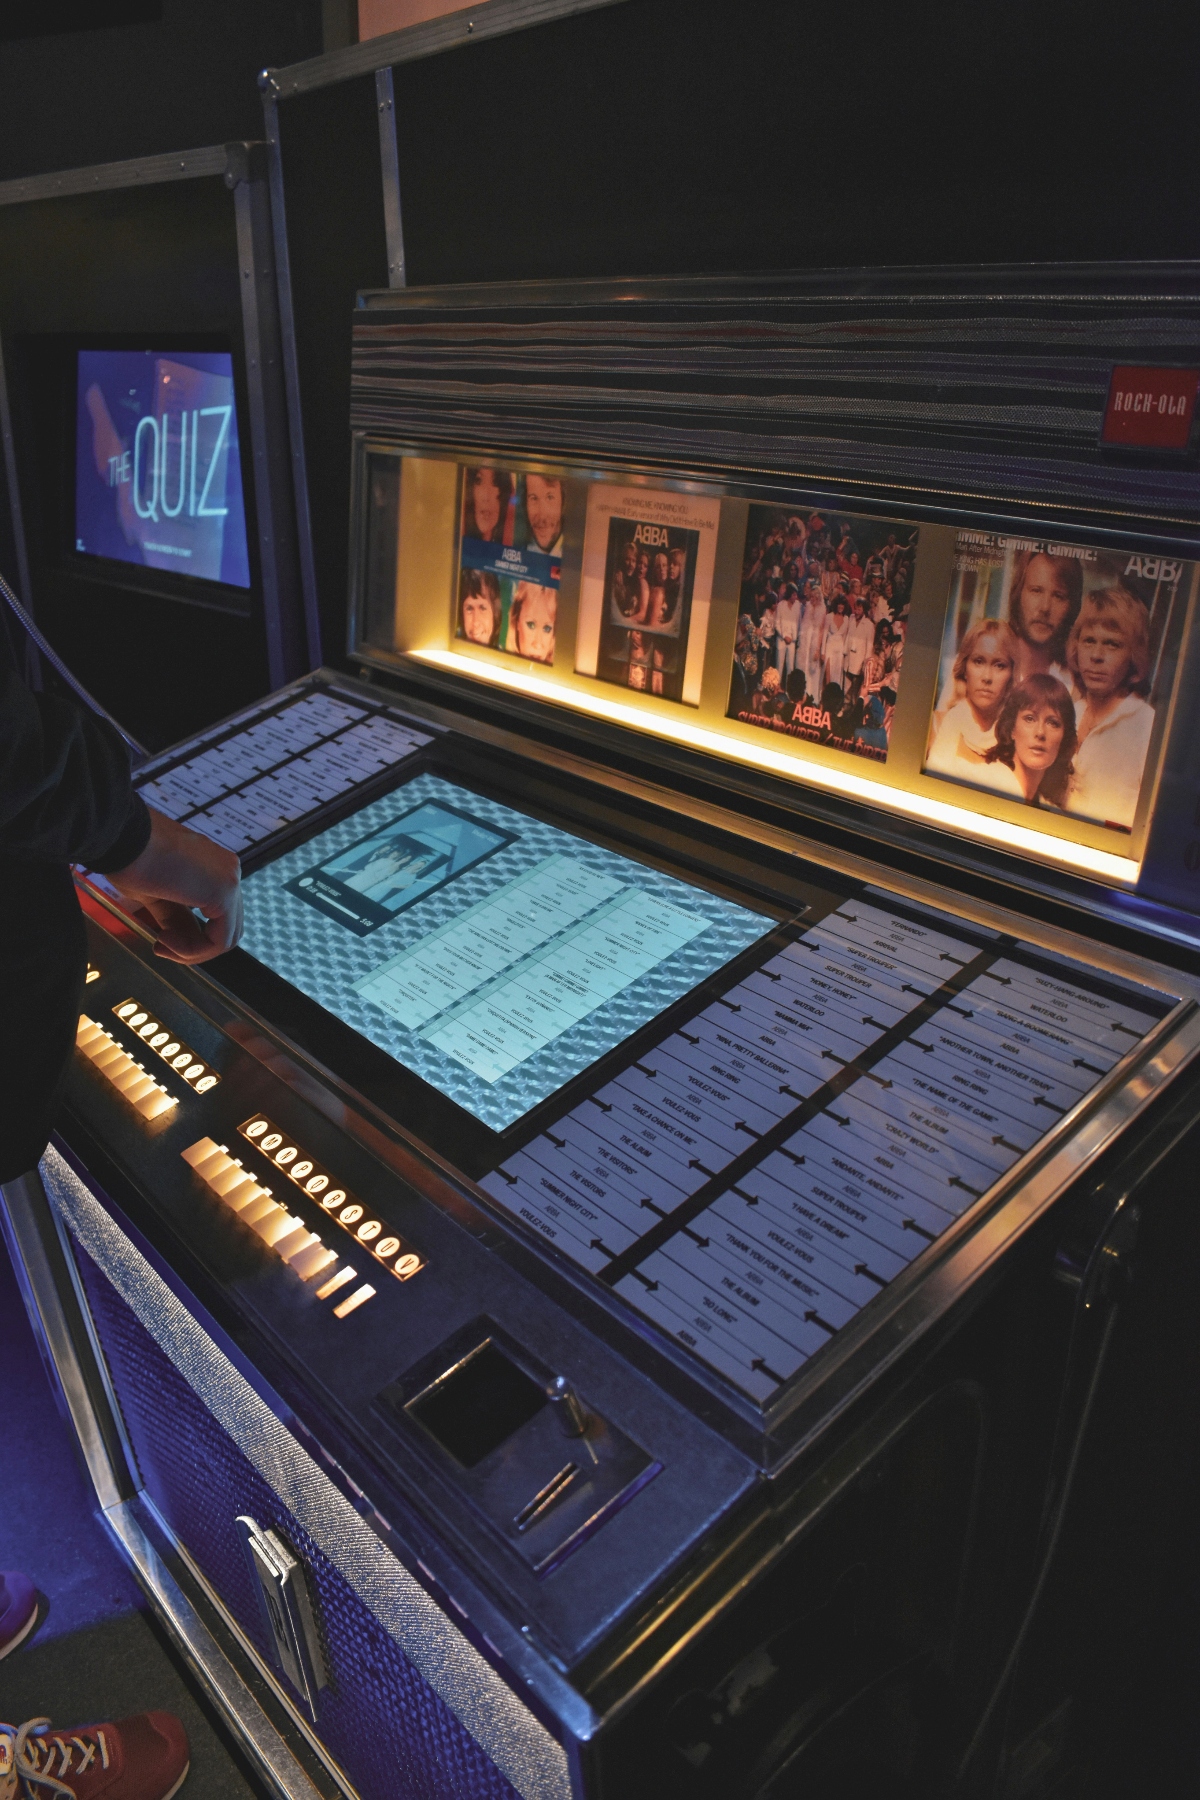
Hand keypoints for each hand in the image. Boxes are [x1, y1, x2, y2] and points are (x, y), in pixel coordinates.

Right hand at [106, 807, 242, 962]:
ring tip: (161, 943)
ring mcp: (230, 880)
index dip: (189, 938)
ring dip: (191, 951)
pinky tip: (164, 940)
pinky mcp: (224, 891)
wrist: (121, 834)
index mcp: (215, 867)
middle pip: (226, 928)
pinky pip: (219, 940)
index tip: (159, 940)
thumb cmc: (129, 857)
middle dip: (193, 947)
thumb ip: (175, 916)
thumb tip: (179, 939)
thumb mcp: (156, 894)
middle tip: (160, 946)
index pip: (217, 916)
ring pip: (226, 937)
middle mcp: (229, 871)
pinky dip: (193, 951)